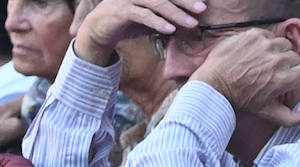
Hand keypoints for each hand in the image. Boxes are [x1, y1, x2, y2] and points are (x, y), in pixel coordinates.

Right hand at [73, 0, 202, 64]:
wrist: (96, 31)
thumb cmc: (126, 23)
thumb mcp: (148, 17)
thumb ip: (165, 15)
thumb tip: (188, 18)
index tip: (202, 2)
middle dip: (186, 1)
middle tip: (202, 8)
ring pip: (158, 3)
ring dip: (176, 13)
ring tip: (191, 23)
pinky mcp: (121, 11)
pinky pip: (144, 16)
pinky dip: (158, 23)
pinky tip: (170, 29)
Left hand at [192, 31, 299, 126]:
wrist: (209, 88)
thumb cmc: (236, 101)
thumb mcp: (263, 111)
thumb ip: (288, 116)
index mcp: (283, 78)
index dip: (294, 76)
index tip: (283, 79)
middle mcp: (277, 59)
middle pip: (294, 57)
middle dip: (284, 65)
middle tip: (267, 73)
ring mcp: (265, 45)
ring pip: (282, 44)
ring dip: (274, 51)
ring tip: (259, 62)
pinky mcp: (253, 35)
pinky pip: (267, 35)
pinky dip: (262, 42)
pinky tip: (250, 54)